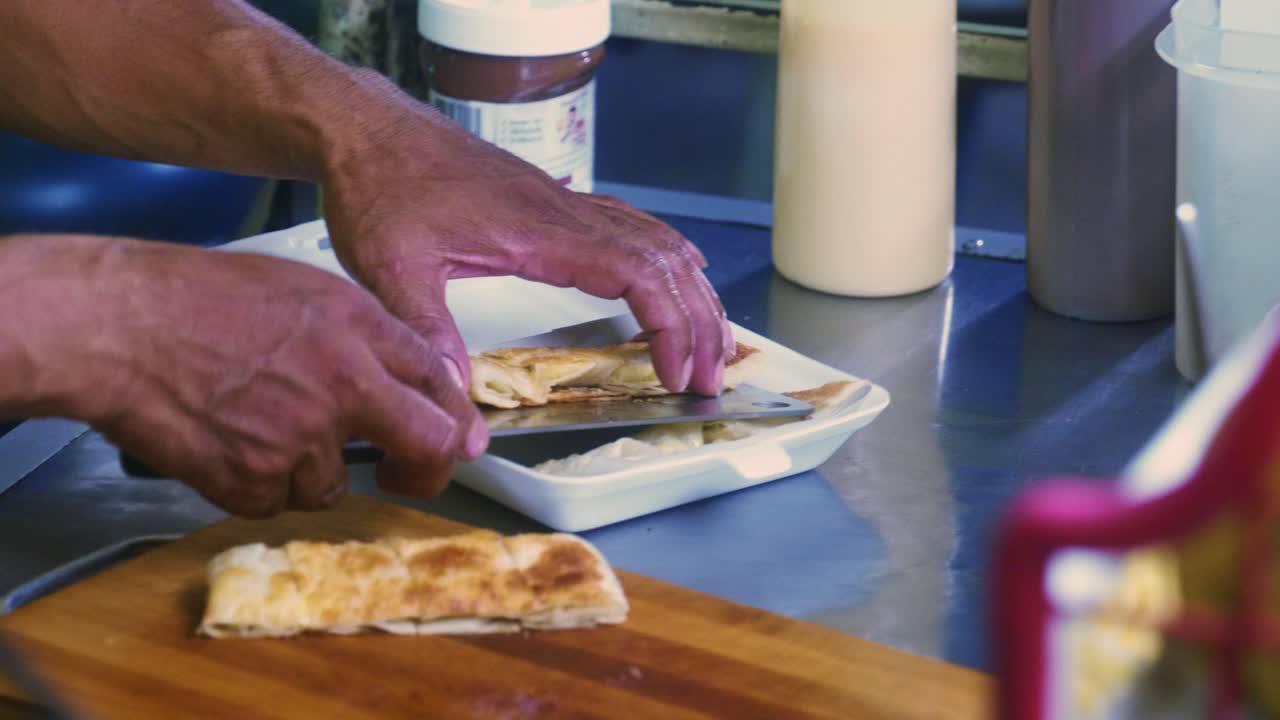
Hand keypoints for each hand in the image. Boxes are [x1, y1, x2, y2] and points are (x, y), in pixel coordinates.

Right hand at [11, 236, 484, 515]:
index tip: (453, 435)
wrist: (118, 325)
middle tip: (404, 474)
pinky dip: (256, 486)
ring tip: (257, 425)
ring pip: (334, 485)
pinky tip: (226, 442)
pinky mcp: (253, 480)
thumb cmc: (197, 297)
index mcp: (358, 327)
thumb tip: (408, 376)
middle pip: (427, 446)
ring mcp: (300, 436)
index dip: (452, 415)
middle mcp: (343, 383)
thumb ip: (364, 333)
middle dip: (426, 470)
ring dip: (307, 470)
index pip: (439, 380)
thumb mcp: (303, 289)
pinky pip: (276, 503)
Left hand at [320, 106, 734, 445]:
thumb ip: (428, 335)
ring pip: (656, 241)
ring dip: (691, 292)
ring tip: (712, 339)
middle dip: (699, 321)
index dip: (671, 325)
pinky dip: (667, 256)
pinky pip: (631, 226)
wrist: (370, 129)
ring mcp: (564, 204)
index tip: (679, 372)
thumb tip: (455, 403)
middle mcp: (566, 213)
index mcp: (541, 232)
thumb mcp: (392, 270)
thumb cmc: (381, 188)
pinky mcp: (552, 202)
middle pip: (665, 261)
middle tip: (711, 377)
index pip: (638, 274)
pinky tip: (679, 270)